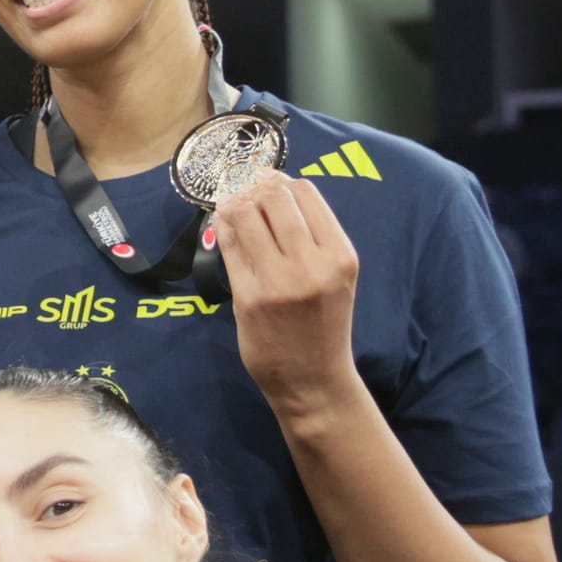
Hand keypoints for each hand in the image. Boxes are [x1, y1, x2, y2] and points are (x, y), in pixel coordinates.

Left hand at [211, 173, 362, 419]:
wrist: (313, 379)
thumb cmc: (323, 324)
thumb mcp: (335, 276)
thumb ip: (313, 237)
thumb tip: (275, 187)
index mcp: (340, 255)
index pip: (306, 194)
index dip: (280, 181)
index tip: (265, 182)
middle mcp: (312, 264)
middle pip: (274, 199)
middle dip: (255, 188)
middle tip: (244, 190)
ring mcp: (278, 281)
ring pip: (248, 217)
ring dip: (235, 204)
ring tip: (231, 205)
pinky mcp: (249, 298)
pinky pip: (229, 247)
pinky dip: (223, 227)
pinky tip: (222, 223)